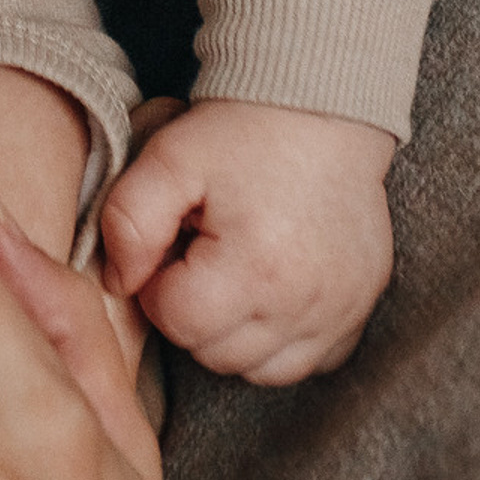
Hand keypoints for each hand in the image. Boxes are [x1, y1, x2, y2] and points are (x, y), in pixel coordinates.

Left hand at [100, 99, 395, 384]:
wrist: (322, 109)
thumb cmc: (241, 132)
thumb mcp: (168, 158)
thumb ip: (128, 221)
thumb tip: (119, 282)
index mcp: (254, 269)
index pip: (177, 322)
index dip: (158, 282)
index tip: (171, 240)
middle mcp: (304, 304)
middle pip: (216, 354)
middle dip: (191, 311)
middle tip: (197, 250)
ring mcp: (340, 313)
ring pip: (261, 369)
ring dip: (233, 332)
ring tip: (230, 269)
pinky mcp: (359, 309)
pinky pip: (311, 360)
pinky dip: (281, 338)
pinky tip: (268, 287)